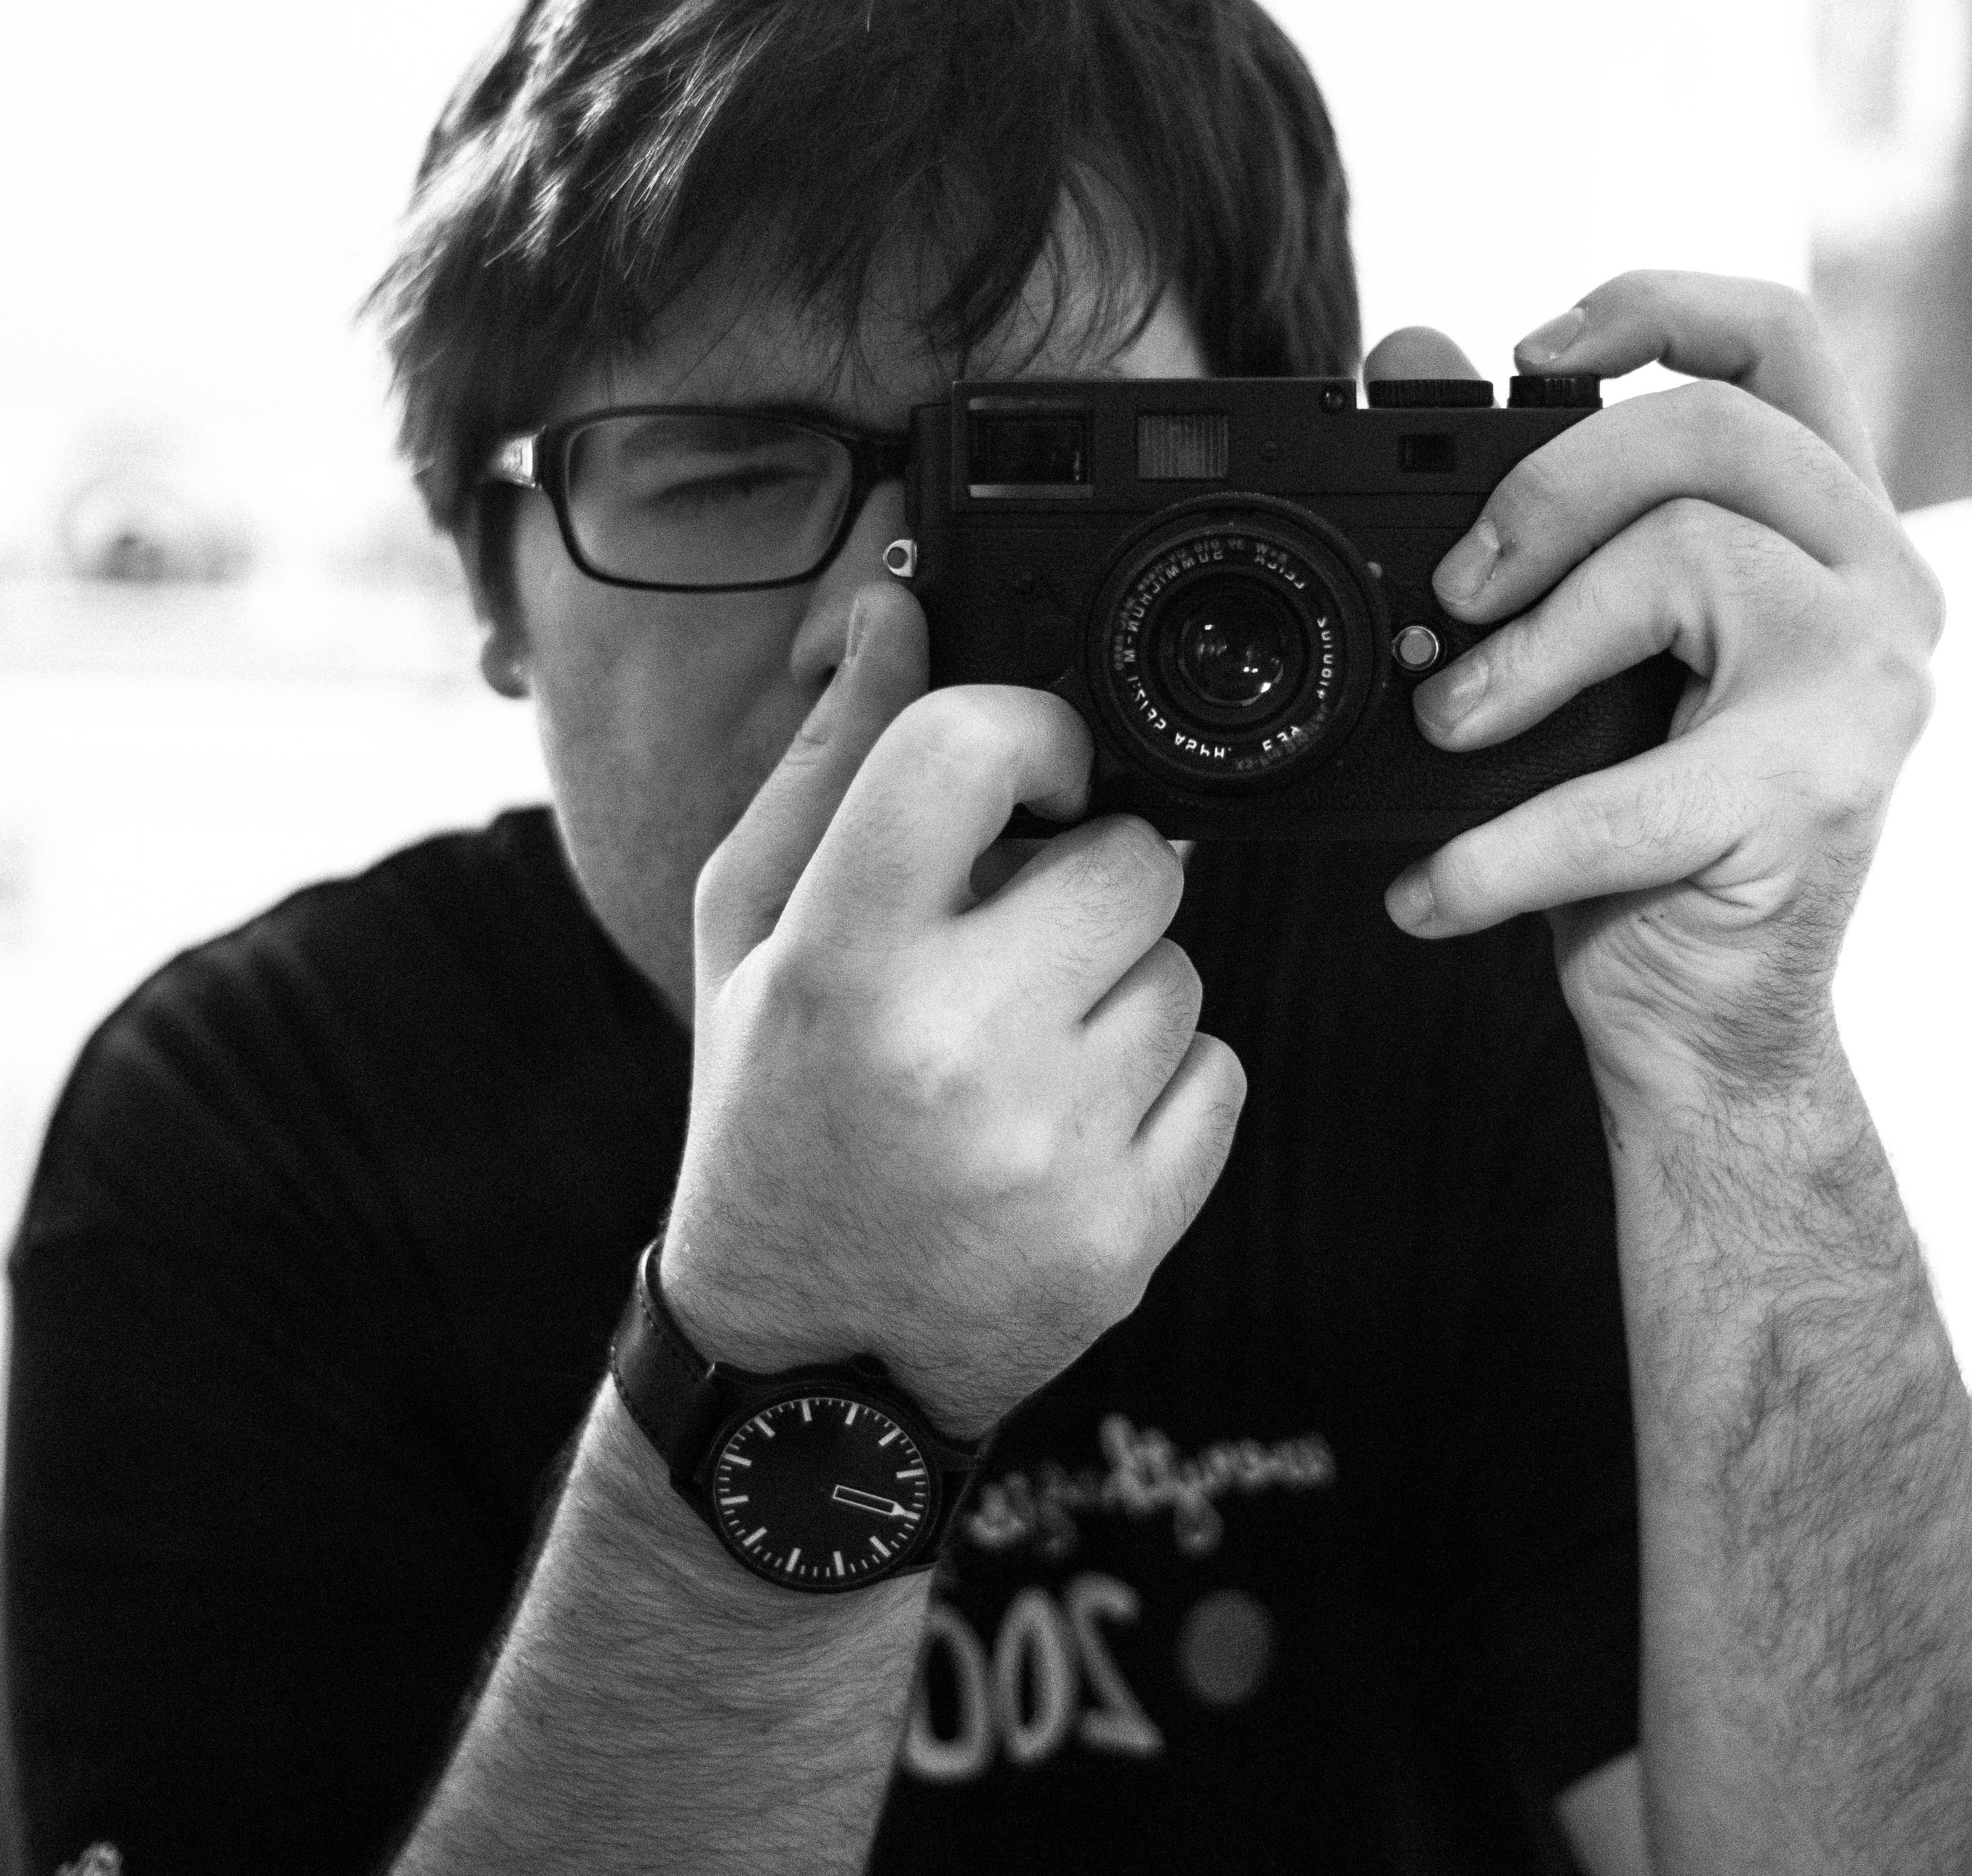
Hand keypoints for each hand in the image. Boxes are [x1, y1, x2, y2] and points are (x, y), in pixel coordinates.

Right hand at [660, 585, 1247, 1439]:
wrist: (802, 1361)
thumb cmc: (771, 1113)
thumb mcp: (752, 931)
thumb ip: (831, 761)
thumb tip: (895, 610)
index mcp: (838, 958)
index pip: (972, 746)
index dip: (1032, 732)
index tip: (1036, 772)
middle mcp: (948, 1048)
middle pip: (1132, 857)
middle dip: (1087, 879)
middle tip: (1014, 943)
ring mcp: (1048, 1149)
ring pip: (1181, 966)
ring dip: (1120, 988)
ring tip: (1021, 1052)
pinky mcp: (1126, 1232)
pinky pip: (1219, 1074)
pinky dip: (1162, 1088)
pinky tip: (1067, 1125)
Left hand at [1374, 274, 1940, 1118]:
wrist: (1710, 1030)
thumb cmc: (1646, 834)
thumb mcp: (1587, 648)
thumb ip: (1529, 507)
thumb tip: (1406, 344)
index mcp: (1834, 526)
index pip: (1779, 344)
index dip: (1656, 309)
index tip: (1530, 352)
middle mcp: (1883, 582)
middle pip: (1710, 430)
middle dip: (1548, 490)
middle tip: (1457, 591)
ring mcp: (1872, 686)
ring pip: (1682, 557)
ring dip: (1523, 654)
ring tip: (1449, 728)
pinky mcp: (1820, 796)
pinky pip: (1627, 788)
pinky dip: (1501, 847)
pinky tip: (1434, 891)